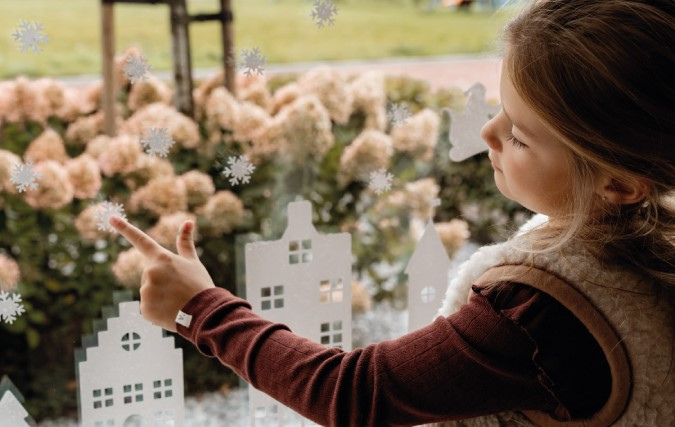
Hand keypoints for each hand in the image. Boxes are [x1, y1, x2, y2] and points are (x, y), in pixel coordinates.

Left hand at [109, 216, 214, 331]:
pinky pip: (148, 308)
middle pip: (149, 275)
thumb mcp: (193, 262)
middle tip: (178, 289)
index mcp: (162, 258)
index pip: (141, 240)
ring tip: (175, 301)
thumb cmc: (200, 285)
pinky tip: (170, 311)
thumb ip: (185, 242)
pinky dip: (157, 310)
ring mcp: (146, 290)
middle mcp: (150, 271)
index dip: (125, 228)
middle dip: (161, 282)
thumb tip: (188, 221)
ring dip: (159, 297)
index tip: (112, 218)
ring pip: (149, 292)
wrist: (205, 312)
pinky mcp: (144, 308)